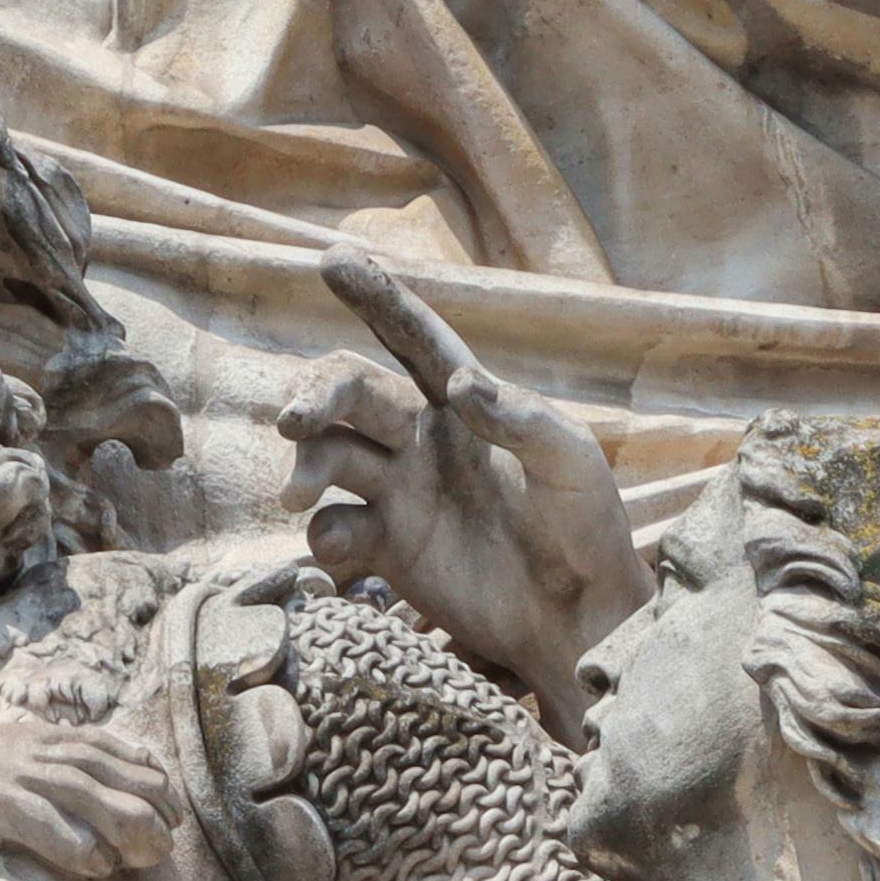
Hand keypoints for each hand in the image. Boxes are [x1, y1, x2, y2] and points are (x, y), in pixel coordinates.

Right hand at [0, 709, 176, 880]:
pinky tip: (98, 863)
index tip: (171, 794)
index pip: (106, 744)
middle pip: (103, 767)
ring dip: (121, 819)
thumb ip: (64, 760)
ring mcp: (15, 775)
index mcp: (45, 737)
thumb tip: (114, 777)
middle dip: (144, 795)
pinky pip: (41, 822)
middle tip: (172, 828)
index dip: (143, 768)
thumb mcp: (23, 753)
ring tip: (150, 848)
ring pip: (80, 791)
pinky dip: (73, 842)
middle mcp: (36, 751)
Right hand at [275, 246, 644, 713]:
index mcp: (466, 401)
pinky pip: (336, 527)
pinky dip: (324, 532)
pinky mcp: (387, 548)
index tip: (334, 260)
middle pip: (351, 392)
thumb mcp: (573, 466)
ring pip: (330, 454)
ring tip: (297, 497)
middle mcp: (422, 436)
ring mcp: (400, 491)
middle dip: (315, 394)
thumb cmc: (587, 529)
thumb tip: (460, 384)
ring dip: (306, 466)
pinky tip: (341, 550)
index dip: (377, 297)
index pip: (414, 336)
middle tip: (292, 421)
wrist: (578, 620)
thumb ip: (523, 421)